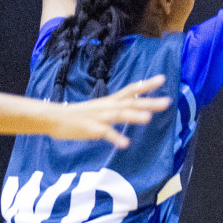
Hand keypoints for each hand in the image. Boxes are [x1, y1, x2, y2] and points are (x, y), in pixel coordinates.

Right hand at [46, 76, 170, 146]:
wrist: (54, 117)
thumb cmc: (80, 114)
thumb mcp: (102, 107)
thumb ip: (119, 107)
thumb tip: (137, 106)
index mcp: (111, 101)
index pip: (132, 89)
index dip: (147, 84)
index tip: (163, 79)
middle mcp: (108, 106)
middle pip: (131, 102)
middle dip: (149, 102)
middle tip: (168, 102)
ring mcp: (100, 117)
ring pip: (119, 114)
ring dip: (134, 116)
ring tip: (148, 118)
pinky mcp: (92, 129)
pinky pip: (105, 133)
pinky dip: (115, 138)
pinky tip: (125, 143)